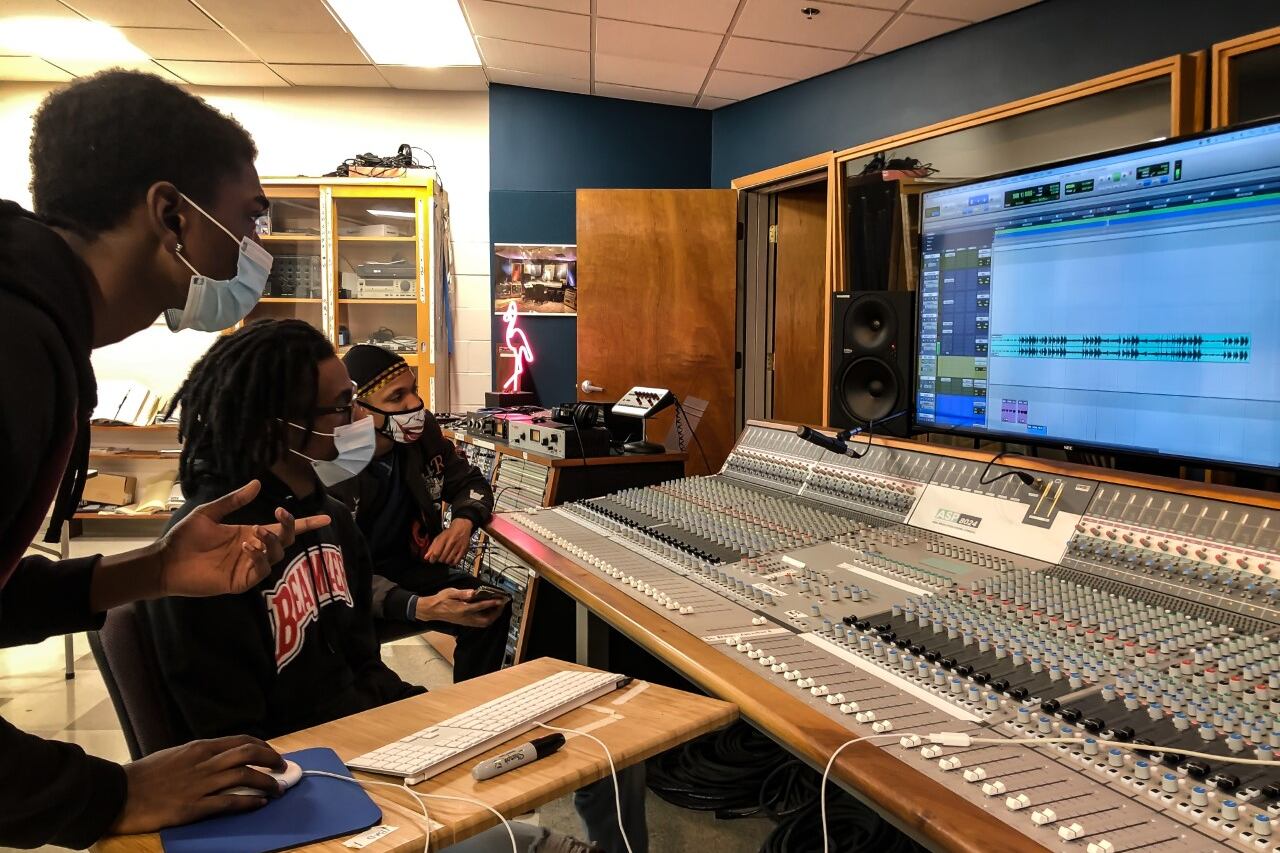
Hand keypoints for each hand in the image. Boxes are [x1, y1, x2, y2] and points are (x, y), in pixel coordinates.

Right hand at [110, 736, 285, 834]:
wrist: (116, 794)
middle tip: (283, 768)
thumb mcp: (173, 756)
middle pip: (248, 753)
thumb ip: (196, 757)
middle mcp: (203, 762)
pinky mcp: (193, 807)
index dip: (262, 746)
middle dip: (271, 759)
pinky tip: (260, 804)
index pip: (240, 740)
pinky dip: (250, 802)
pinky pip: (230, 802)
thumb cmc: (142, 776)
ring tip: (277, 789)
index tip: (272, 754)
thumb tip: (217, 759)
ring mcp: (200, 784)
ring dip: (267, 782)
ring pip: (245, 776)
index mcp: (198, 748)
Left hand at [159, 480, 331, 596]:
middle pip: (285, 540)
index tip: (325, 517)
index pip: (283, 529)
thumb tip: (258, 483)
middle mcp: (254, 549)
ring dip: (271, 542)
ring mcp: (249, 566)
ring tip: (254, 535)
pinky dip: (260, 558)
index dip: (304, 524)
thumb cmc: (184, 538)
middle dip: (288, 527)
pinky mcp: (241, 582)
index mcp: (249, 533)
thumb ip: (234, 500)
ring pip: (276, 555)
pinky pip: (261, 571)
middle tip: (278, 515)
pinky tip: (247, 548)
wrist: (166, 562)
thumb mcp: (209, 513)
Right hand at [415, 587, 503, 626]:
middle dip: (496, 613)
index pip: (480, 607)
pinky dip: (487, 618)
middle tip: (501, 605)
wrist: (431, 610)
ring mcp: (465, 622)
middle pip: (485, 620)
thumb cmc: (440, 600)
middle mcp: (465, 618)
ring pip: (483, 623)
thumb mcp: (450, 593)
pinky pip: (479, 623)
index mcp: (462, 609)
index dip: (491, 604)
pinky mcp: (465, 622)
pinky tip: (488, 612)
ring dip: (492, 617)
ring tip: (497, 608)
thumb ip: (463, 593)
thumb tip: (473, 592)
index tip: (499, 600)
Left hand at [423, 518, 473, 565]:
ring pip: (448, 560)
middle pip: (442, 558)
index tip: (432, 560)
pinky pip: (456, 561)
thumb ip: (432, 547)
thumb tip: (426, 557)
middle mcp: (451, 542)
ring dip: (445, 561)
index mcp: (443, 538)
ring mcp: (458, 546)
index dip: (432, 559)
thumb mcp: (439, 537)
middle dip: (439, 559)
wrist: (462, 528)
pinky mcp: (464, 550)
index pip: (436, 552)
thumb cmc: (449, 533)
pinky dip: (452, 563)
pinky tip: (451, 559)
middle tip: (439, 557)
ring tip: (445, 557)